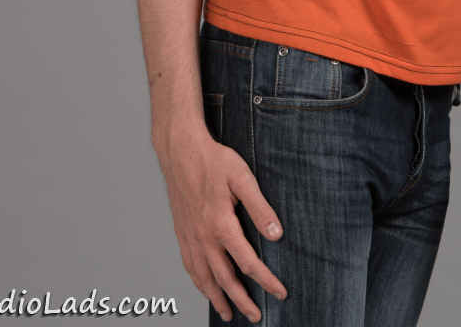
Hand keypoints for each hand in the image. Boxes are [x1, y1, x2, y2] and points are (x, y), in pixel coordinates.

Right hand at [156, 119, 286, 322]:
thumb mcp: (242, 177)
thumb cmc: (213, 160)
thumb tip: (276, 234)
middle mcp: (203, 237)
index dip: (266, 281)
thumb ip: (260, 206)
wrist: (180, 150)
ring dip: (217, 298)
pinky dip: (199, 283)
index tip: (280, 293)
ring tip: (229, 314)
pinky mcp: (181, 232)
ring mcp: (190, 236)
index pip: (248, 263)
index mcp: (221, 225)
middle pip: (225, 279)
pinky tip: (205, 287)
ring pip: (204, 278)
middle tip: (256, 317)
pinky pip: (189, 266)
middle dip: (242, 300)